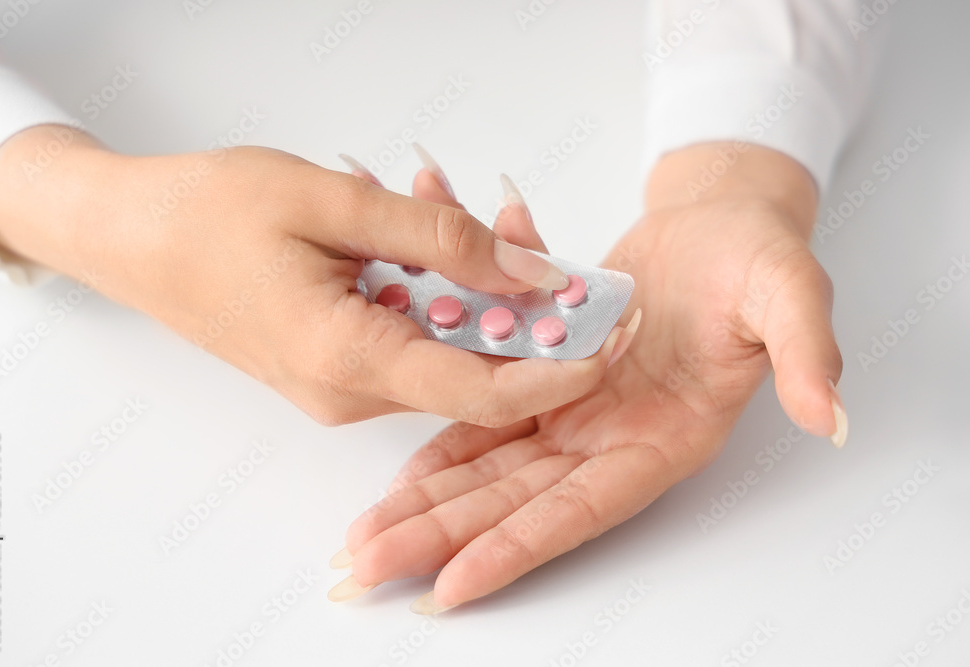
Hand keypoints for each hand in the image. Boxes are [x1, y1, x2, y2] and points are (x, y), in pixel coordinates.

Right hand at [0, 127, 624, 424]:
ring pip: (442, 343)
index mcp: (347, 359)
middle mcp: (349, 393)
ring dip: (462, 276)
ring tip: (437, 190)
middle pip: (471, 361)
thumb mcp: (333, 202)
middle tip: (515, 213)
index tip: (610, 334)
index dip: (556, 368)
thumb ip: (440, 239)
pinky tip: (409, 219)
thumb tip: (531, 274)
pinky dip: (426, 284)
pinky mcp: (335, 369)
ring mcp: (340, 388)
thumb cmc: (207, 213)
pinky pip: (407, 334)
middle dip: (512, 294)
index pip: (482, 390)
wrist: (127, 237)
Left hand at [331, 144, 847, 610]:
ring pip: (489, 470)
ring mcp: (576, 413)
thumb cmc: (754, 256)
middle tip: (367, 567)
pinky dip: (441, 448)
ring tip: (363, 538)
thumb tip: (829, 413)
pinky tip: (397, 476)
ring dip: (427, 504)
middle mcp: (611, 437)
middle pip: (514, 502)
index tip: (450, 585)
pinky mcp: (549, 379)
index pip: (580, 509)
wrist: (718, 222)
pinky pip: (485, 419)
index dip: (517, 548)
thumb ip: (803, 349)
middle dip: (440, 537)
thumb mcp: (787, 289)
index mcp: (664, 436)